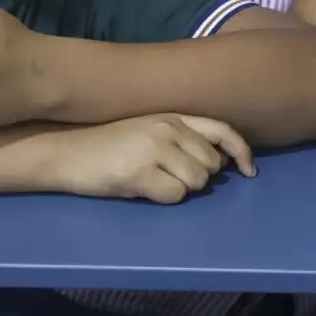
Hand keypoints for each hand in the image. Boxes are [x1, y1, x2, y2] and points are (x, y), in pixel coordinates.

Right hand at [49, 113, 254, 202]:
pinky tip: (142, 189)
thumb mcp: (150, 130)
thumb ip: (183, 138)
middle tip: (169, 176)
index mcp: (174, 116)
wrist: (67, 152)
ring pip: (196, 182)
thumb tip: (220, 160)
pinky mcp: (140, 171)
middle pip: (211, 165)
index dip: (242, 153)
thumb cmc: (109, 145)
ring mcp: (154, 148)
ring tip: (153, 181)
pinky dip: (164, 198)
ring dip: (180, 189)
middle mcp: (168, 128)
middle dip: (198, 178)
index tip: (248, 172)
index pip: (223, 130)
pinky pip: (175, 195)